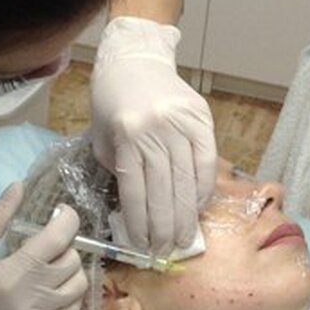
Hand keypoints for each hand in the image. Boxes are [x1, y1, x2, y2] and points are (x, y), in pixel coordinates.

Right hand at [0, 182, 86, 309]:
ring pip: (77, 287)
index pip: (55, 241)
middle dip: (67, 241)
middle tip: (48, 232)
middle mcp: (28, 299)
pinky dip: (71, 291)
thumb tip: (19, 186)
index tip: (61, 210)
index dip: (67, 219)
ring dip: (72, 266)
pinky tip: (55, 278)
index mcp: (10, 275)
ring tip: (52, 255)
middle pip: (70, 262)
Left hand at [91, 16, 216, 254]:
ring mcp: (182, 122)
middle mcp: (156, 129)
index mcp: (126, 135)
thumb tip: (137, 210)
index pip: (135, 190)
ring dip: (186, 215)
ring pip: (187, 180)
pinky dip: (203, 189)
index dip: (140, 222)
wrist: (134, 59)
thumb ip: (119, 169)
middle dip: (164, 227)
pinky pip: (207, 162)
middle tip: (165, 251)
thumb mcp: (103, 137)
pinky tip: (198, 208)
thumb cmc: (111, 102)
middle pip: (164, 190)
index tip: (143, 246)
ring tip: (184, 239)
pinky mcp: (202, 117)